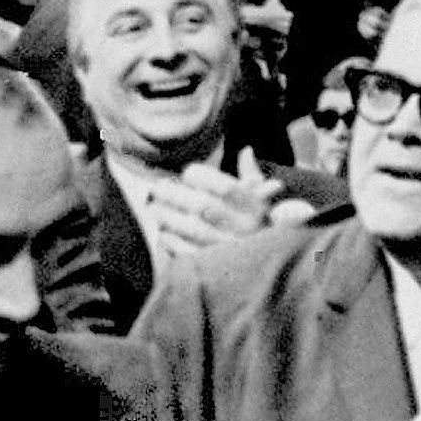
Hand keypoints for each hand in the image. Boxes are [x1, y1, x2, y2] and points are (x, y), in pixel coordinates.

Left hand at [148, 151, 308, 256]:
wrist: (266, 270)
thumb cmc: (257, 227)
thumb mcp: (262, 201)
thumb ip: (251, 176)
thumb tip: (246, 150)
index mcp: (255, 208)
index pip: (226, 186)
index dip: (203, 176)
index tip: (187, 173)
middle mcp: (244, 228)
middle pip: (204, 205)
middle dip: (177, 194)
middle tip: (158, 187)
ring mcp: (228, 250)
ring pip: (192, 229)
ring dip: (169, 217)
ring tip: (154, 208)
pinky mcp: (215, 270)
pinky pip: (188, 253)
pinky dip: (172, 242)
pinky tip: (163, 232)